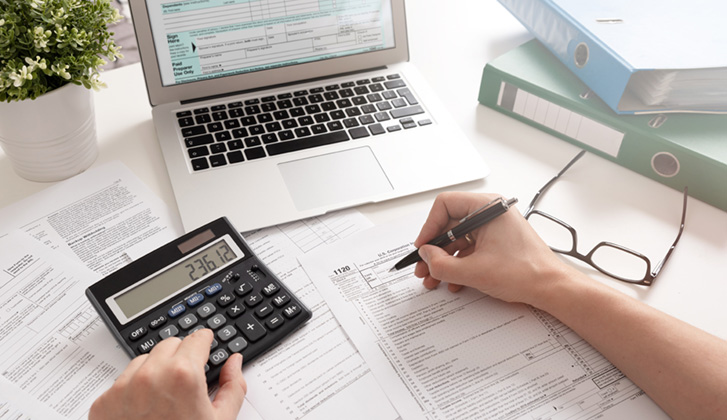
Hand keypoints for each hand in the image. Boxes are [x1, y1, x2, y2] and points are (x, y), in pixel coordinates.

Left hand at [89, 329, 246, 419]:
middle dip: (182, 356)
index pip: (196, 338)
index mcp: (183, 376)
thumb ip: (233, 386)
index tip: (206, 346)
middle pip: (171, 344)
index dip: (205, 343)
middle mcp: (150, 376)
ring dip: (157, 369)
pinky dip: (134, 389)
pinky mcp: (103, 403)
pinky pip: (122, 382)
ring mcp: (123, 389)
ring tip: (166, 399)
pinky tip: (146, 411)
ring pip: (144, 360)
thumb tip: (234, 363)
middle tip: (189, 380)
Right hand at [413, 192, 572, 305]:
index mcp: (487, 208)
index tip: (423, 246)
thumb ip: (442, 264)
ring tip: (435, 278)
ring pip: (458, 240)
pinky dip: (459, 264)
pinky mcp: (497, 242)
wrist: (551, 288)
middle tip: (424, 267)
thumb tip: (426, 257)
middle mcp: (490, 213)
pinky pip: (470, 249)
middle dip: (435, 250)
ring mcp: (494, 228)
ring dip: (444, 261)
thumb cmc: (527, 272)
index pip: (445, 205)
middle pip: (450, 225)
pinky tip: (453, 281)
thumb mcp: (474, 271)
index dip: (429, 227)